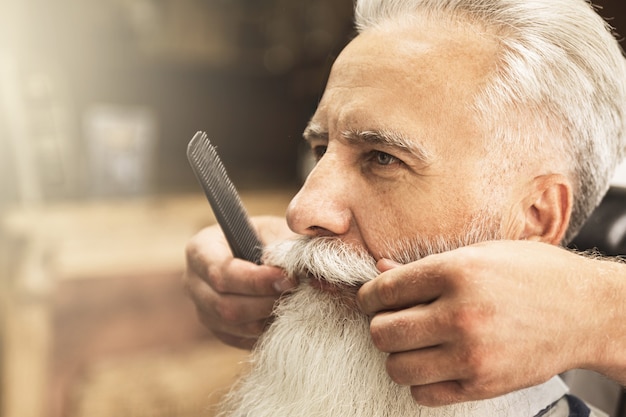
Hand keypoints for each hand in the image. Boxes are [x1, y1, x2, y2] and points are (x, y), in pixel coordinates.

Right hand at [183, 216, 295, 348]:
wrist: (266, 254)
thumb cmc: (268, 237)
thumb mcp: (273, 231)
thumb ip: (279, 248)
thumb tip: (289, 271)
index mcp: (200, 250)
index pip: (221, 272)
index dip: (255, 280)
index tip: (288, 279)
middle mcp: (194, 282)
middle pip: (223, 305)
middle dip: (264, 302)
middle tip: (295, 294)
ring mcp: (203, 309)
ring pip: (233, 326)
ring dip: (266, 318)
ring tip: (293, 304)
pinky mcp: (219, 330)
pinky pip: (240, 339)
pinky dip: (264, 332)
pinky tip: (284, 316)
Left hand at [357, 240, 625, 405]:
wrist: (587, 310)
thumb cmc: (533, 274)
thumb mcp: (479, 253)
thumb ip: (424, 267)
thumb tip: (380, 269)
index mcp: (455, 272)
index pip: (382, 291)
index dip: (368, 296)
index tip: (374, 299)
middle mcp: (460, 314)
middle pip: (382, 333)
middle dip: (380, 325)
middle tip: (394, 319)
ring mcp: (472, 355)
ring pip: (397, 367)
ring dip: (399, 355)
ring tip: (415, 342)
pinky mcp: (483, 385)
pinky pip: (424, 394)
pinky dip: (421, 381)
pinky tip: (436, 363)